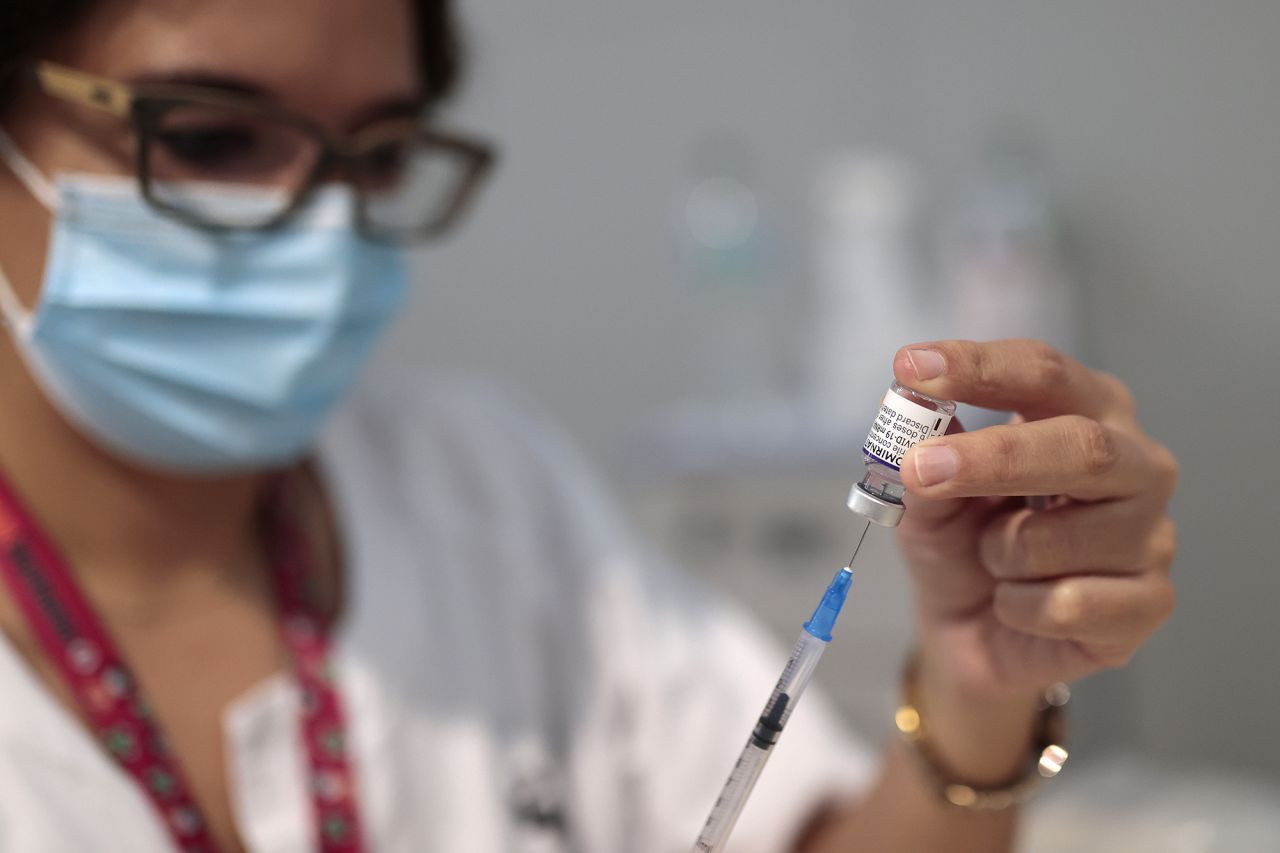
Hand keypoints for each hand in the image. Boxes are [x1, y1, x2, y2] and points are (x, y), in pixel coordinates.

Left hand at [893, 339, 1177, 696]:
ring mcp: (1152, 534)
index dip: (978, 367)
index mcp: (1086, 411)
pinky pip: (1066, 605)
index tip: (912, 367)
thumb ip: (922, 456)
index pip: (1043, 372)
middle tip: (920, 469)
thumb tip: (914, 418)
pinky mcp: (1150, 602)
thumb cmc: (962, 543)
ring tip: (995, 561)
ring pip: (1058, 539)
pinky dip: (1017, 606)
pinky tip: (1020, 605)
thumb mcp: (926, 495)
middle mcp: (1136, 463)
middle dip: (994, 459)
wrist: (973, 631)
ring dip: (996, 553)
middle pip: (1082, 445)